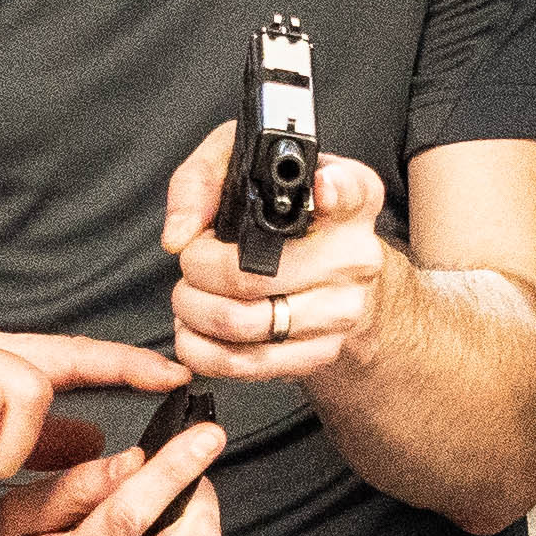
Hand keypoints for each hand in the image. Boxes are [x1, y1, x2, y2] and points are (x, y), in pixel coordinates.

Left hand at [162, 126, 391, 387]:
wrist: (337, 280)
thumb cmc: (287, 221)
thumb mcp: (248, 171)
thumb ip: (204, 180)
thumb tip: (181, 234)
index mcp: (349, 201)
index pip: (349, 191)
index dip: (333, 189)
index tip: (320, 189)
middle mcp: (354, 256)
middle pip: (254, 274)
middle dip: (198, 268)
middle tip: (194, 259)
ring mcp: (341, 311)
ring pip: (241, 322)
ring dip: (194, 309)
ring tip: (191, 293)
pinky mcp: (320, 354)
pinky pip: (243, 363)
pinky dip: (202, 348)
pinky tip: (199, 327)